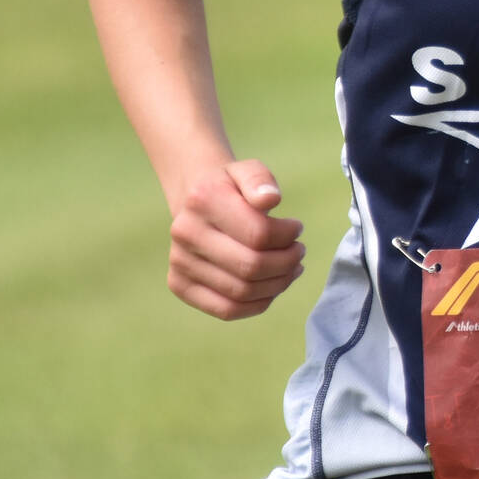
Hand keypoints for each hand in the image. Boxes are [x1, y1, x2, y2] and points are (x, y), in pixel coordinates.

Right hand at [166, 159, 306, 319]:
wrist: (196, 202)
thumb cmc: (230, 187)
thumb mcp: (247, 169)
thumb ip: (260, 180)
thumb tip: (271, 199)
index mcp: (203, 200)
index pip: (258, 233)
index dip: (287, 235)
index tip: (297, 228)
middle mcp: (185, 233)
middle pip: (250, 266)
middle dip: (286, 262)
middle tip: (299, 252)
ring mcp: (179, 262)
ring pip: (241, 291)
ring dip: (277, 284)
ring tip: (291, 269)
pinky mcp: (180, 285)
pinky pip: (226, 309)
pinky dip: (258, 303)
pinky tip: (273, 287)